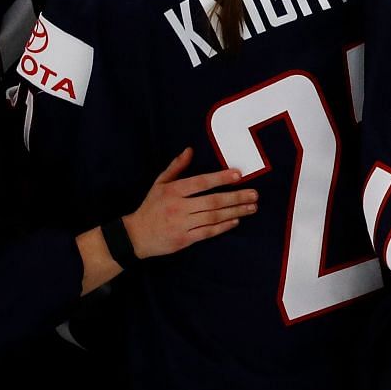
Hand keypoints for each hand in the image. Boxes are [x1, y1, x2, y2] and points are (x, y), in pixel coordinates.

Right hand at [123, 149, 259, 259]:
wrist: (136, 236)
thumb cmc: (151, 207)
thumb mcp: (160, 183)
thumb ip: (176, 167)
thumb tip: (190, 150)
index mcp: (173, 191)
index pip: (201, 182)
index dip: (220, 178)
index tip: (238, 175)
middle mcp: (179, 207)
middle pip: (212, 201)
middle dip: (236, 197)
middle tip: (254, 194)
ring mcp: (182, 224)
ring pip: (213, 217)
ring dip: (235, 212)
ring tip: (251, 207)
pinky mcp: (185, 240)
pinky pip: (207, 232)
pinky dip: (223, 227)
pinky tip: (236, 221)